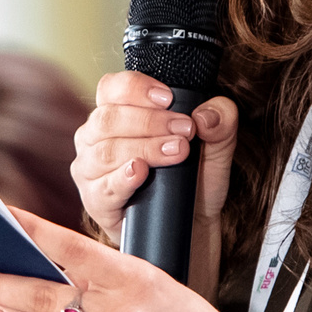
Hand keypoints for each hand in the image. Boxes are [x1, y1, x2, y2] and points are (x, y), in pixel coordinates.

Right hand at [73, 71, 238, 294]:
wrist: (193, 223)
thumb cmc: (194, 177)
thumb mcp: (217, 143)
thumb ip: (221, 119)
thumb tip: (206, 116)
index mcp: (117, 113)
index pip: (112, 88)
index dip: (136, 88)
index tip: (169, 98)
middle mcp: (96, 138)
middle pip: (109, 118)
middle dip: (151, 121)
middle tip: (185, 130)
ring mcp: (91, 170)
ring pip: (106, 150)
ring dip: (145, 148)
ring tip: (177, 151)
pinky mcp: (95, 202)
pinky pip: (103, 186)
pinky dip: (122, 177)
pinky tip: (140, 172)